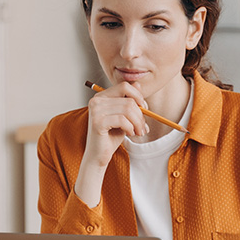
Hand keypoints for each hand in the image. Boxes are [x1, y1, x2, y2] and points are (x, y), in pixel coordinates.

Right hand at [74, 82, 148, 206]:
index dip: (138, 96)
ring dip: (138, 123)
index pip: (125, 86)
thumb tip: (138, 83)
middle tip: (143, 127)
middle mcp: (96, 100)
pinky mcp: (97, 122)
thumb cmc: (111, 136)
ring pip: (128, 109)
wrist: (99, 155)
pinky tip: (129, 134)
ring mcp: (95, 110)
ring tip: (138, 132)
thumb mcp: (124, 116)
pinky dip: (130, 128)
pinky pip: (122, 120)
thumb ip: (129, 100)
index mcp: (101, 96)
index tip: (144, 109)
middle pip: (129, 100)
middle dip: (141, 114)